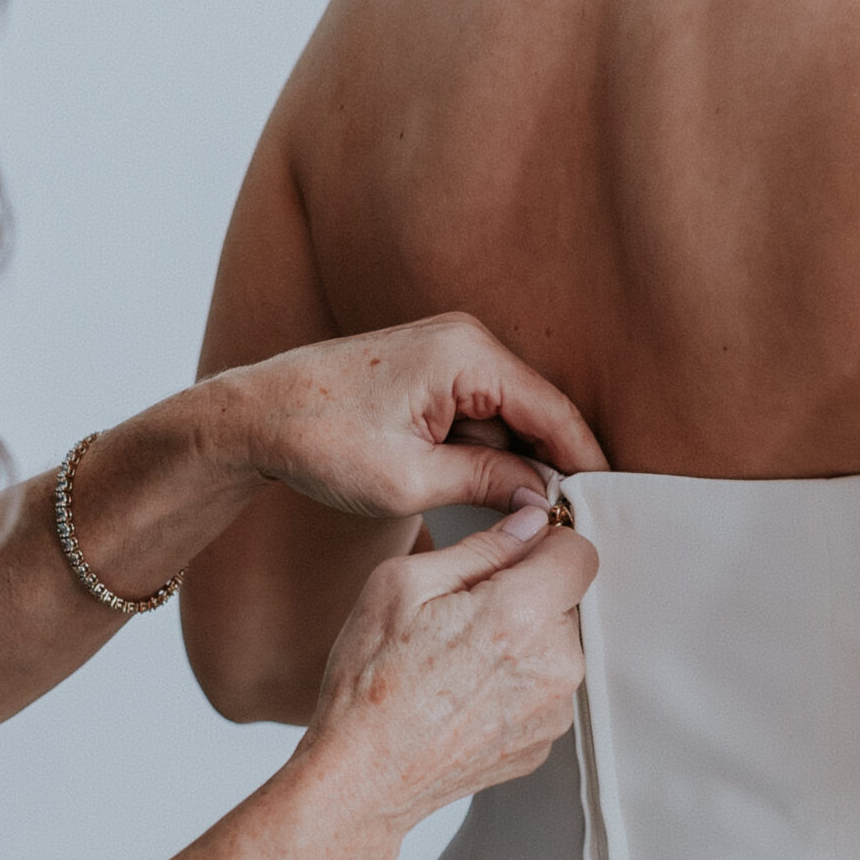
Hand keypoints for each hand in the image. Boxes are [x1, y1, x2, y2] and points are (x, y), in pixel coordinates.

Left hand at [210, 313, 609, 516]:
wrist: (254, 415)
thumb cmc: (319, 440)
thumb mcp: (410, 481)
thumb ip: (485, 484)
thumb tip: (541, 498)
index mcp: (465, 355)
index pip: (553, 410)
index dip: (584, 460)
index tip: (606, 503)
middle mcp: (464, 339)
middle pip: (537, 408)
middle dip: (554, 463)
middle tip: (575, 519)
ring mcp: (447, 351)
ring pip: (509, 413)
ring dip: (519, 459)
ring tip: (536, 515)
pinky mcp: (431, 369)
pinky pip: (480, 410)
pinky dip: (489, 449)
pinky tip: (494, 493)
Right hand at [296, 499, 599, 834]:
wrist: (363, 777)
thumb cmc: (369, 685)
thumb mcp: (402, 585)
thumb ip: (481, 547)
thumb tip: (529, 524)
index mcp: (521, 616)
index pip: (580, 553)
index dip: (544, 544)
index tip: (513, 555)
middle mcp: (553, 666)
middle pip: (565, 601)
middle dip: (524, 596)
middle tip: (460, 618)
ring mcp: (554, 711)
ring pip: (554, 646)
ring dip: (520, 642)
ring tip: (457, 663)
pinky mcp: (544, 741)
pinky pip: (543, 689)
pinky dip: (514, 684)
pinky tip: (464, 695)